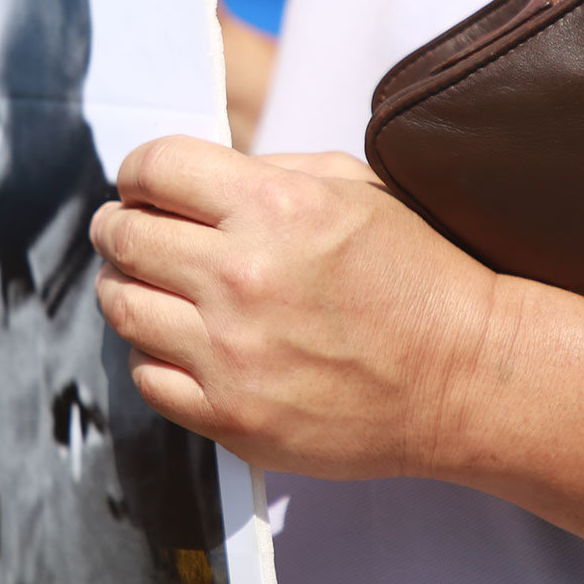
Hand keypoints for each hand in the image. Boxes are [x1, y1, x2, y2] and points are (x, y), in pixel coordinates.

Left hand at [89, 137, 516, 480]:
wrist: (464, 377)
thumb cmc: (412, 274)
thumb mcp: (352, 189)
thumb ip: (264, 172)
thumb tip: (183, 178)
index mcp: (274, 207)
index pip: (154, 167)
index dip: (138, 171)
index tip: (142, 184)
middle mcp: (242, 277)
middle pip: (124, 237)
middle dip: (119, 226)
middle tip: (128, 230)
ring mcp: (232, 353)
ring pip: (123, 307)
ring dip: (126, 287)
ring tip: (148, 283)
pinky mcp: (232, 415)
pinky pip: (147, 377)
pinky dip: (152, 354)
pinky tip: (180, 341)